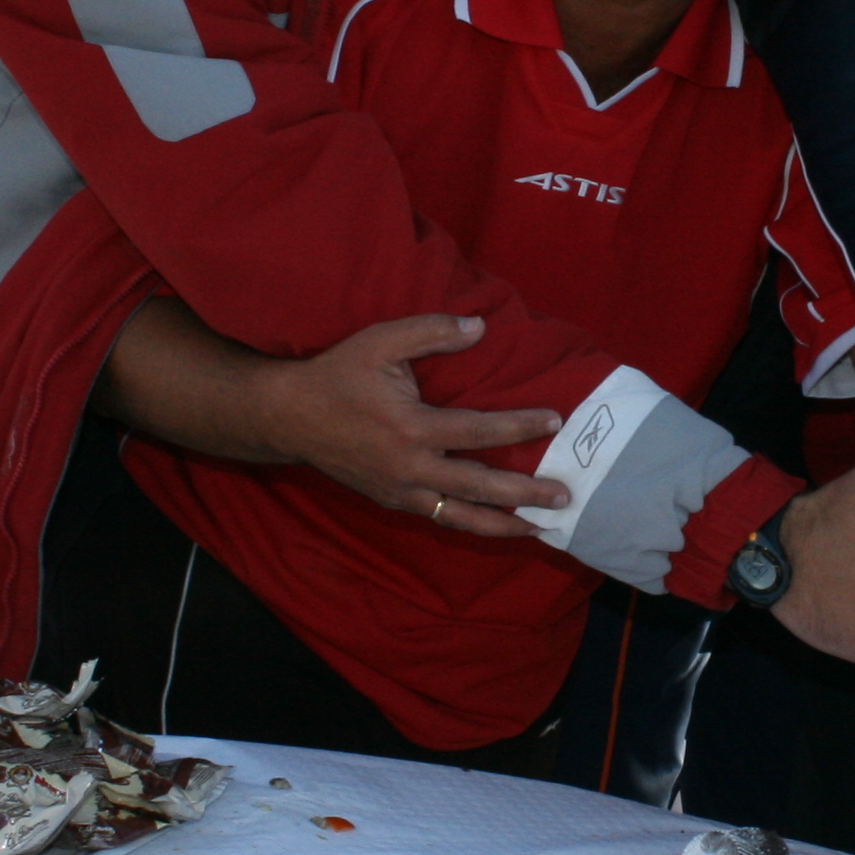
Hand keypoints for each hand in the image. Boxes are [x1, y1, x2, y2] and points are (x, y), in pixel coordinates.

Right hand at [256, 311, 565, 538]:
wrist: (289, 417)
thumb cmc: (337, 375)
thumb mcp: (380, 341)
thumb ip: (431, 331)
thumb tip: (479, 327)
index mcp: (411, 428)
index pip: (479, 432)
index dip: (519, 426)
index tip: (554, 420)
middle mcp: (410, 468)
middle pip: (480, 487)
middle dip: (526, 494)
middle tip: (565, 495)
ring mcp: (401, 491)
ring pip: (461, 517)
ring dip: (504, 525)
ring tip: (542, 528)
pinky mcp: (392, 501)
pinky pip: (440, 517)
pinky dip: (471, 524)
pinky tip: (497, 525)